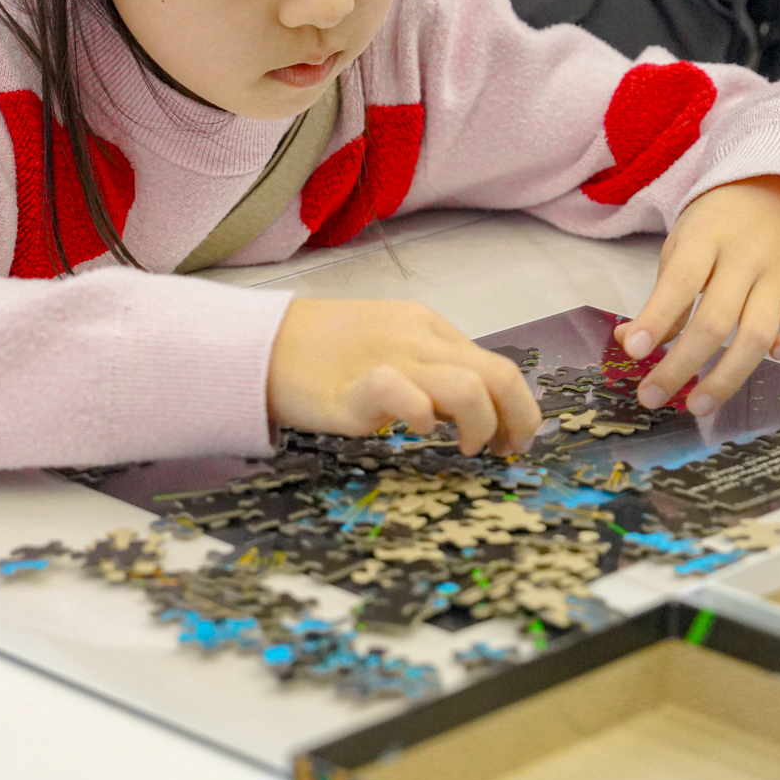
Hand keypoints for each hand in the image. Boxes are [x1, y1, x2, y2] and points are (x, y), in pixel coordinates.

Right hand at [267, 297, 539, 455]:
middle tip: (507, 450)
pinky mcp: (357, 386)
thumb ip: (428, 367)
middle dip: (519, 419)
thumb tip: (471, 407)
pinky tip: (417, 432)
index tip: (514, 437)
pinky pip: (408, 396)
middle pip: (498, 375)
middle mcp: (418, 338)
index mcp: (428, 328)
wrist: (261, 345)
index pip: (496, 364)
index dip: (518, 407)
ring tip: (466, 447)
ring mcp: (390, 358)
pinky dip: (424, 418)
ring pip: (469, 386)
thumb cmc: (323, 353)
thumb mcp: (388, 345)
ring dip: (481, 424)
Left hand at [614, 174, 779, 415]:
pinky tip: (776, 357)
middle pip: (716, 319)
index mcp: (707, 236)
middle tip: (652, 397)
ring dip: (726, 376)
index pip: (681, 282)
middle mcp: (747, 255)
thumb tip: (630, 342)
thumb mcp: (681, 247)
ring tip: (697, 404)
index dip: (656, 318)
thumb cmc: (716, 228)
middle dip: (681, 365)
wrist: (775, 191)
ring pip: (758, 332)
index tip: (632, 351)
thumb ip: (663, 296)